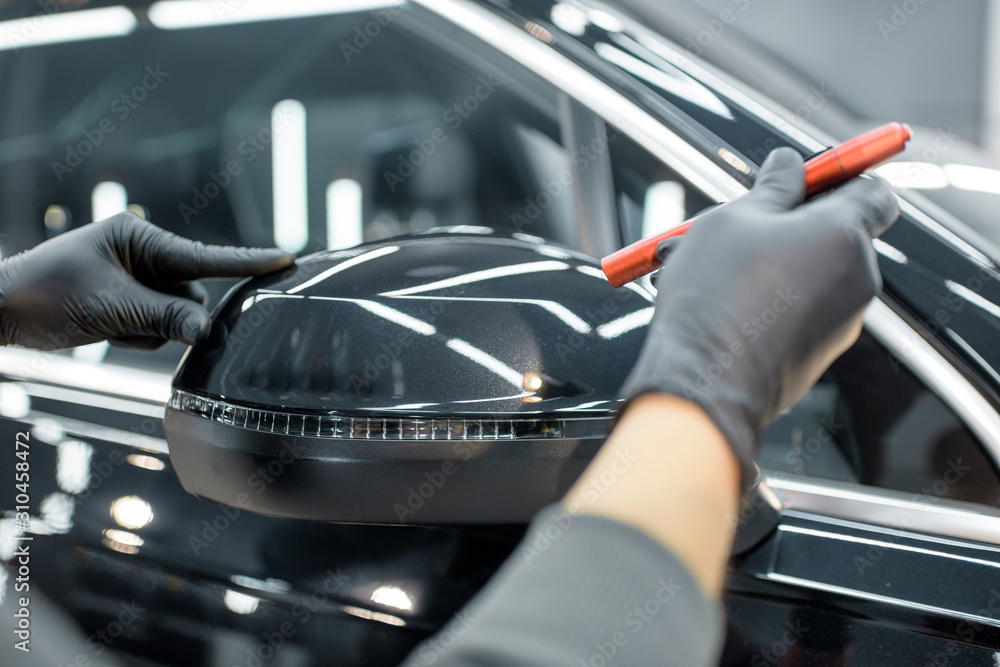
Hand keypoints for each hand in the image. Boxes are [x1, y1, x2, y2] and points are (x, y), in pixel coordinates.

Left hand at [0, 212, 294, 349]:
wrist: (1, 310)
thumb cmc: (46, 293)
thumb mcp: (110, 306)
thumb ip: (165, 317)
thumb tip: (209, 329)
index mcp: (139, 238)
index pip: (204, 256)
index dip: (248, 261)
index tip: (287, 259)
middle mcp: (144, 256)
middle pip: (190, 295)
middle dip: (169, 315)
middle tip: (133, 320)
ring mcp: (137, 280)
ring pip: (176, 316)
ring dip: (150, 330)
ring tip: (107, 324)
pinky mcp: (130, 303)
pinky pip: (157, 328)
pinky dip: (137, 337)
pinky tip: (105, 330)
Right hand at [618, 147, 899, 489]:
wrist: (705, 383)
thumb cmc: (716, 297)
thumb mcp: (732, 220)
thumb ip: (771, 187)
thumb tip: (788, 164)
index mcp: (844, 235)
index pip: (873, 189)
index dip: (840, 177)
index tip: (805, 177)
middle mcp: (856, 280)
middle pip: (833, 233)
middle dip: (788, 224)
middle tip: (738, 225)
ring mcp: (841, 323)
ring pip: (808, 274)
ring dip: (768, 263)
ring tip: (708, 269)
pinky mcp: (818, 355)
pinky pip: (798, 311)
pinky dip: (768, 301)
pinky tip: (719, 305)